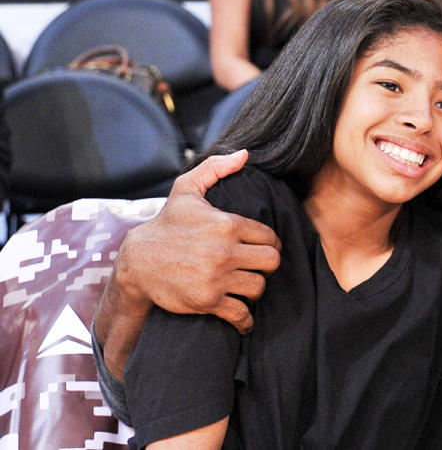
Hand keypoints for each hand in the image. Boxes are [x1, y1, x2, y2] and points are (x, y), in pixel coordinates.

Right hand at [113, 150, 281, 333]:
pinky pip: (241, 314)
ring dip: (255, 289)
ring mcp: (217, 278)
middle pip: (271, 262)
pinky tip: (244, 318)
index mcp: (226, 224)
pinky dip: (245, 320)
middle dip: (267, 265)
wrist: (137, 262)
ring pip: (259, 287)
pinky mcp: (207, 301)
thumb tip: (245, 154)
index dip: (269, 243)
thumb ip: (215, 168)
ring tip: (246, 285)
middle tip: (257, 266)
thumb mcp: (186, 190)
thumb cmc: (166, 224)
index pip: (269, 237)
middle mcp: (225, 251)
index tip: (262, 248)